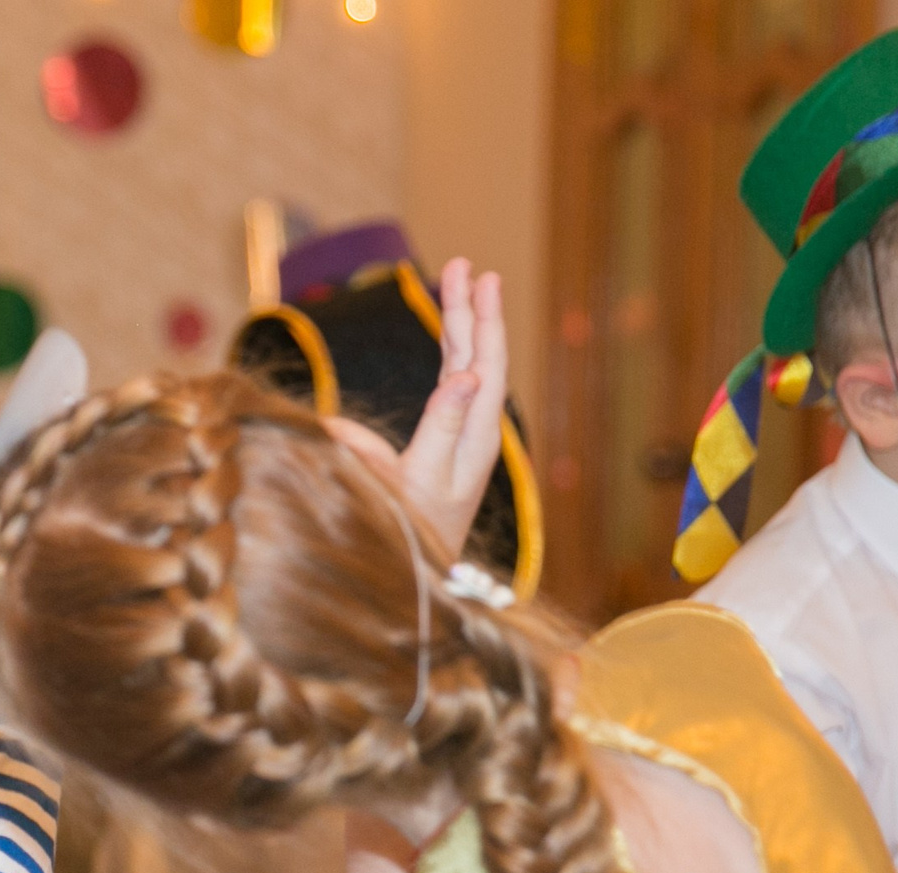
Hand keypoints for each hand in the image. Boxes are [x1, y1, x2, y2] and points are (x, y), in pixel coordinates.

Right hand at [323, 258, 508, 559]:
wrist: (414, 582)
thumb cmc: (411, 535)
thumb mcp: (423, 481)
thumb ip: (442, 425)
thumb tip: (462, 376)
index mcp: (475, 438)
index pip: (486, 367)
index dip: (484, 321)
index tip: (480, 279)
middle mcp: (473, 435)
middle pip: (477, 360)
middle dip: (471, 312)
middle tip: (464, 265)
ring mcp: (459, 444)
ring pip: (463, 373)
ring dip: (460, 330)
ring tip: (456, 288)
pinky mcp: (441, 453)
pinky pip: (449, 394)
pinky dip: (448, 361)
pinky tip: (449, 347)